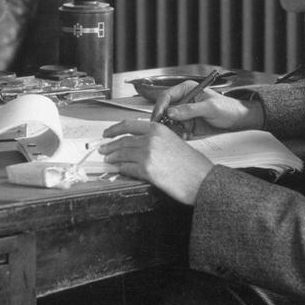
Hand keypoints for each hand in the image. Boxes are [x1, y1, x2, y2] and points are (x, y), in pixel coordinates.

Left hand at [98, 118, 214, 204]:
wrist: (202, 179)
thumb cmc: (193, 164)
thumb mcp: (174, 141)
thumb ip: (156, 140)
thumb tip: (138, 144)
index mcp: (158, 129)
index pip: (129, 125)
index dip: (114, 129)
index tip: (107, 133)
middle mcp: (151, 139)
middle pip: (123, 140)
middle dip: (110, 145)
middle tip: (103, 148)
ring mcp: (147, 155)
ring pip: (122, 154)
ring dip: (112, 157)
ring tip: (108, 159)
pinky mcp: (146, 170)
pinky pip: (127, 168)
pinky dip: (121, 169)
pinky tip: (119, 169)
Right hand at [150, 84, 262, 135]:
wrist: (238, 120)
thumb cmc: (228, 108)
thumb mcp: (210, 107)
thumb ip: (190, 110)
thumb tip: (171, 112)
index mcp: (187, 90)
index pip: (166, 96)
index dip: (160, 107)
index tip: (158, 118)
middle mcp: (184, 101)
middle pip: (165, 110)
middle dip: (164, 121)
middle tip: (165, 129)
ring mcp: (185, 113)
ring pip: (170, 122)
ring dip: (172, 129)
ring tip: (180, 134)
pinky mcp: (188, 124)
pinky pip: (178, 130)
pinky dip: (179, 135)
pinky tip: (185, 136)